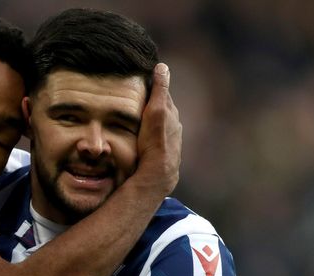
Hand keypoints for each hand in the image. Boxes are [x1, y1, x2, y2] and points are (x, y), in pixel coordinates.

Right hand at [135, 62, 181, 197]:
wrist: (158, 171)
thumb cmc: (155, 139)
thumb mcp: (156, 110)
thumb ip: (160, 89)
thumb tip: (162, 67)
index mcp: (171, 113)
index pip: (162, 94)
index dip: (154, 87)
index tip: (144, 80)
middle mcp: (174, 125)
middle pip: (163, 109)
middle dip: (154, 103)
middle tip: (139, 98)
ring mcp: (172, 139)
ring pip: (161, 124)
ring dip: (153, 120)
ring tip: (139, 119)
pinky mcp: (166, 152)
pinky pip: (159, 138)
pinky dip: (153, 134)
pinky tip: (145, 138)